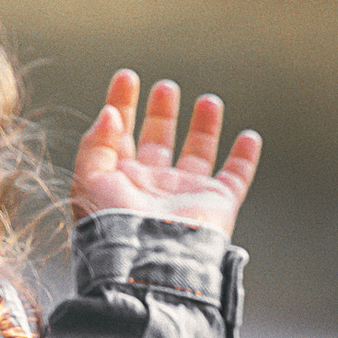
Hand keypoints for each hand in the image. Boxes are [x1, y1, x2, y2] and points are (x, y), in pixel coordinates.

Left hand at [71, 70, 261, 235]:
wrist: (147, 261)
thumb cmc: (112, 225)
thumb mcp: (88, 179)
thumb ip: (95, 142)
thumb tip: (110, 112)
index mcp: (119, 179)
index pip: (119, 134)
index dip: (121, 104)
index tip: (127, 76)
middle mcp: (152, 186)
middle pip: (158, 140)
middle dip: (162, 113)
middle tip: (165, 88)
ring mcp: (185, 195)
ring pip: (198, 154)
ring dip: (204, 128)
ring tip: (209, 101)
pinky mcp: (216, 205)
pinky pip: (235, 177)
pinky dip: (245, 158)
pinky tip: (249, 136)